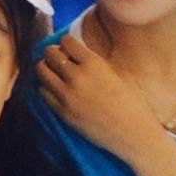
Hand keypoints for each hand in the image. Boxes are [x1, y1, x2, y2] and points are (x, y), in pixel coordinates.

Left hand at [37, 34, 161, 161]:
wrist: (134, 134)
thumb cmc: (132, 102)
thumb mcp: (118, 72)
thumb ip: (95, 60)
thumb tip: (76, 50)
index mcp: (94, 64)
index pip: (66, 41)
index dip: (66, 43)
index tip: (69, 49)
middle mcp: (78, 77)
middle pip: (50, 54)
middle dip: (53, 53)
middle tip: (59, 59)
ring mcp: (68, 95)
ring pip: (41, 71)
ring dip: (46, 68)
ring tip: (54, 73)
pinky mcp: (63, 112)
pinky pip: (42, 92)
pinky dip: (46, 86)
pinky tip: (55, 89)